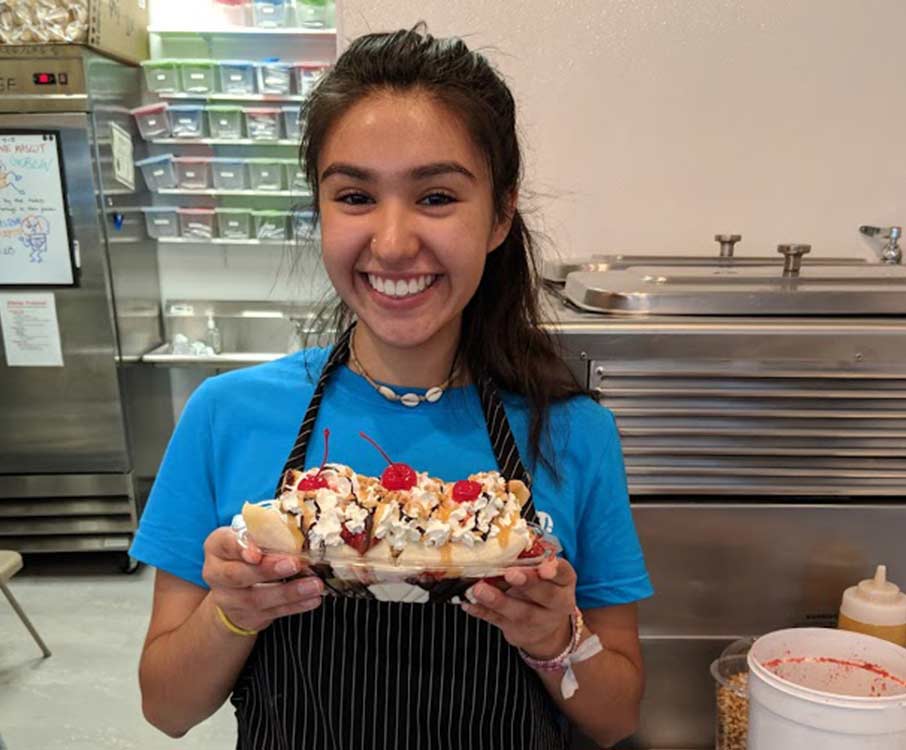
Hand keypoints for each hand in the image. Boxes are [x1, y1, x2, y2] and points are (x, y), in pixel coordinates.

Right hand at [202, 526, 322, 632]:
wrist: (234, 590)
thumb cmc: (249, 553)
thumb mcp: (252, 537)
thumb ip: (267, 533)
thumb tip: (298, 530)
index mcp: (217, 547)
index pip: (226, 544)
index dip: (241, 548)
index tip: (257, 553)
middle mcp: (217, 574)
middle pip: (238, 575)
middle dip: (268, 570)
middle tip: (294, 564)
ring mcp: (229, 599)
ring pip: (256, 598)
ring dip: (289, 592)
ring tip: (315, 584)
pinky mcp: (246, 617)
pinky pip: (272, 613)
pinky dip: (295, 606)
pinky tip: (312, 599)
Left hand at [463, 556, 576, 659]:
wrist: (546, 629)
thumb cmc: (541, 588)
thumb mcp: (544, 574)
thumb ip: (529, 561)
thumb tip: (502, 543)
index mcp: (564, 582)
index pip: (564, 573)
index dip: (555, 570)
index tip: (545, 568)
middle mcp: (556, 604)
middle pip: (545, 595)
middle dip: (528, 583)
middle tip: (511, 573)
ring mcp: (538, 621)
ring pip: (520, 612)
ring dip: (498, 600)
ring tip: (479, 589)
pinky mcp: (518, 632)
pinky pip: (497, 621)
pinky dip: (482, 611)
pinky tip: (469, 603)